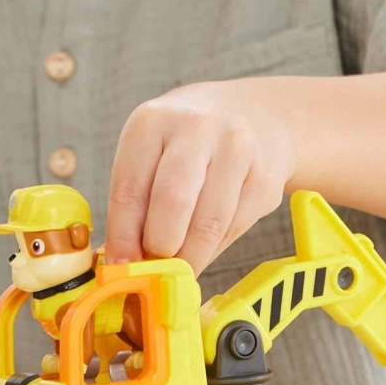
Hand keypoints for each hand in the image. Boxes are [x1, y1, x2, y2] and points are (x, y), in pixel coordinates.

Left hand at [105, 80, 297, 275]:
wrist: (254, 116)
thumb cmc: (187, 144)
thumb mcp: (150, 154)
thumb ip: (134, 204)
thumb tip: (120, 262)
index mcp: (152, 121)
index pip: (130, 189)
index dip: (123, 238)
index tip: (121, 268)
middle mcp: (197, 127)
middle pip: (172, 202)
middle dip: (159, 247)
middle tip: (155, 266)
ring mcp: (237, 149)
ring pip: (208, 223)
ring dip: (189, 257)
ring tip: (178, 266)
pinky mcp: (265, 176)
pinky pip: (234, 228)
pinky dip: (214, 250)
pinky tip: (204, 248)